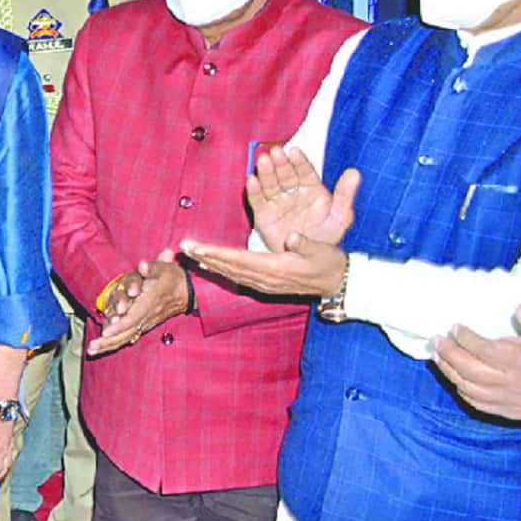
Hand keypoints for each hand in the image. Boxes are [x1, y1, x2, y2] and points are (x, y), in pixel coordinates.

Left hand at [92, 252, 191, 355]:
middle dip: (109, 340)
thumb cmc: (173, 278)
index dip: (120, 326)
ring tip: (92, 350)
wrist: (188, 291)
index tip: (106, 332)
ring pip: (126, 337)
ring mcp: (146, 323)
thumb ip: (152, 267)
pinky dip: (115, 343)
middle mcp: (147, 316)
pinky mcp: (145, 325)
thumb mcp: (165, 268)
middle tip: (92, 347)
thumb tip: (142, 266)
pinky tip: (103, 347)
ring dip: (109, 344)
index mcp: (149, 303)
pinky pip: (129, 337)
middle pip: (126, 332)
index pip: (133, 318)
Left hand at [179, 231, 346, 297]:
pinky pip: (238, 276)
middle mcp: (266, 278)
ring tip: (191, 254)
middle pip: (230, 267)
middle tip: (184, 247)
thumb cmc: (329, 263)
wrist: (337, 283)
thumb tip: (291, 236)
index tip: (198, 248)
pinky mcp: (265, 284)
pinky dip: (222, 269)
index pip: (240, 260)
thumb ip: (305, 243)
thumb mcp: (321, 251)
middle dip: (205, 257)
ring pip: (231, 273)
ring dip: (210, 263)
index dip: (217, 254)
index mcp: (276, 268)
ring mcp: (264, 283)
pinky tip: (210, 264)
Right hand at [249, 146, 359, 251]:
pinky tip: (252, 180)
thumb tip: (355, 172)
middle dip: (280, 163)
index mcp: (312, 189)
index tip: (294, 151)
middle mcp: (293, 192)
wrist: (311, 258)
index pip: (305, 171)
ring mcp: (277, 202)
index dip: (299, 161)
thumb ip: (345, 194)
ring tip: (263, 161)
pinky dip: (254, 191)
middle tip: (276, 152)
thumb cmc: (327, 235)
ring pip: (270, 184)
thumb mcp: (340, 216)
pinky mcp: (264, 215)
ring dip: (266, 172)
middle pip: (285, 174)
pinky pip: (258, 201)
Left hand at [432, 306, 520, 425]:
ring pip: (467, 387)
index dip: (465, 338)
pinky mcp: (506, 411)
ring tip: (438, 356)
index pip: (482, 349)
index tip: (455, 326)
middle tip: (435, 339)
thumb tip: (518, 308)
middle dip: (448, 353)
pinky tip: (455, 379)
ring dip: (449, 371)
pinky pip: (476, 403)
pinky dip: (461, 390)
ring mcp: (505, 399)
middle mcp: (508, 383)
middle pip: (467, 368)